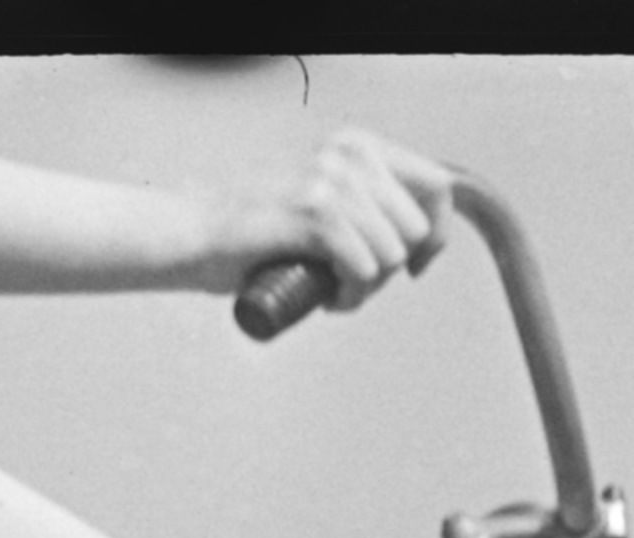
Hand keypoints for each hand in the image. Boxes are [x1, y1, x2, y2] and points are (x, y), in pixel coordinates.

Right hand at [232, 129, 456, 307]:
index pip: (436, 184)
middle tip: (354, 277)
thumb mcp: (327, 197)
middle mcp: (349, 155)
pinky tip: (325, 294)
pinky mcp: (314, 215)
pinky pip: (365, 270)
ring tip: (332, 284)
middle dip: (394, 266)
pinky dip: (350, 296)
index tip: (417, 263)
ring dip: (367, 286)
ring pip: (392, 254)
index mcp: (357, 145)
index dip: (437, 233)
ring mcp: (332, 182)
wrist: (197, 233)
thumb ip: (369, 201)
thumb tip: (421, 233)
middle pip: (417, 228)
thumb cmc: (260, 228)